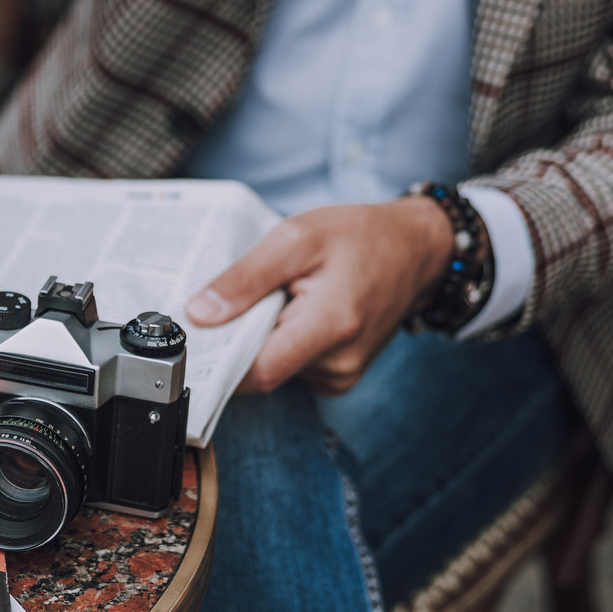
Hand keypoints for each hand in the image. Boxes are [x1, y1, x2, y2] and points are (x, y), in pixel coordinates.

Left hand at [183, 198, 453, 395]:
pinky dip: (282, 341)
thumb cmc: (360, 236)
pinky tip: (292, 310)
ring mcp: (342, 374)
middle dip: (238, 340)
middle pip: (261, 371)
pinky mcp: (340, 375)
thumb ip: (245, 278)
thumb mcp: (295, 238)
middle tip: (230, 301)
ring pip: (275, 368)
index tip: (195, 335)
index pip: (255, 372)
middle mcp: (338, 363)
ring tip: (276, 297)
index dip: (218, 357)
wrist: (417, 249)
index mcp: (331, 327)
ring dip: (262, 338)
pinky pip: (293, 366)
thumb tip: (199, 315)